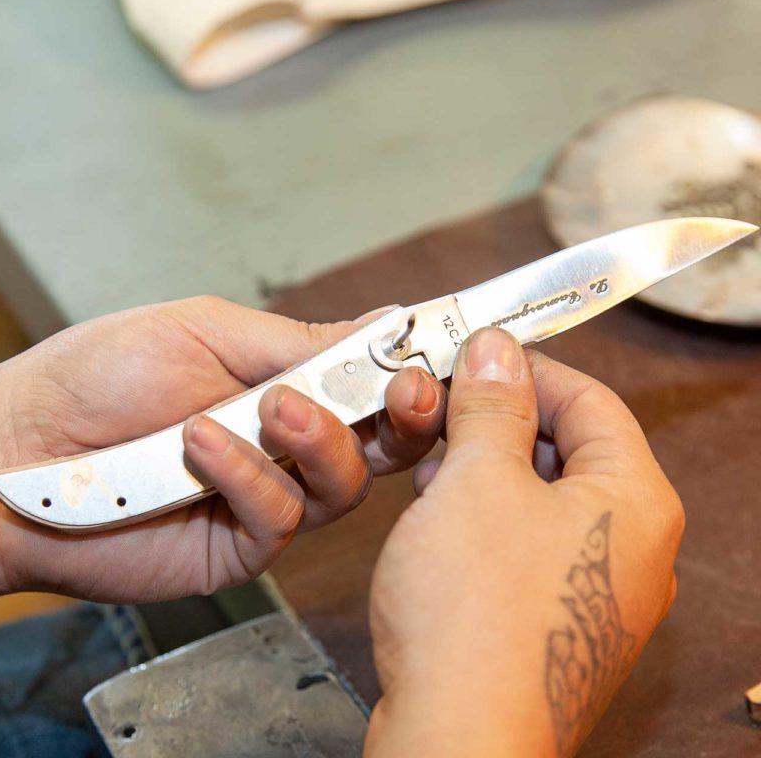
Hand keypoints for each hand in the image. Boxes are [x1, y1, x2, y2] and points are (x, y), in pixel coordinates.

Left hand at [0, 297, 445, 601]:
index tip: (444, 355)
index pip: (379, 382)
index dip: (418, 372)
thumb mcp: (208, 331)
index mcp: (294, 385)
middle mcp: (294, 443)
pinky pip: (283, 515)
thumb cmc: (104, 376)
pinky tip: (201, 446)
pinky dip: (249, 475)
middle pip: (387, 442)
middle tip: (403, 392)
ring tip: (267, 409)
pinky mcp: (245, 544)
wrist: (21, 448)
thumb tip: (384, 322)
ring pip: (347, 484)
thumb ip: (299, 340)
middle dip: (407, 417)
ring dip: (319, 440)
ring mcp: (274, 495)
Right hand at [365, 328, 682, 757]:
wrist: (457, 739)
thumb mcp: (477, 479)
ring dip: (489, 469)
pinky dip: (489, 517)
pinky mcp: (559, 621)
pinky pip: (530, 543)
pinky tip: (443, 518)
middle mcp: (633, 548)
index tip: (477, 360)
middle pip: (571, 449)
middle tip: (446, 412)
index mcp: (636, 502)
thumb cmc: (476, 614)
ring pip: (545, 497)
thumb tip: (495, 352)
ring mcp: (598, 591)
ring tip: (435, 466)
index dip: (529, 371)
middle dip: (502, 423)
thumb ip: (492, 407)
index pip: (593, 400)